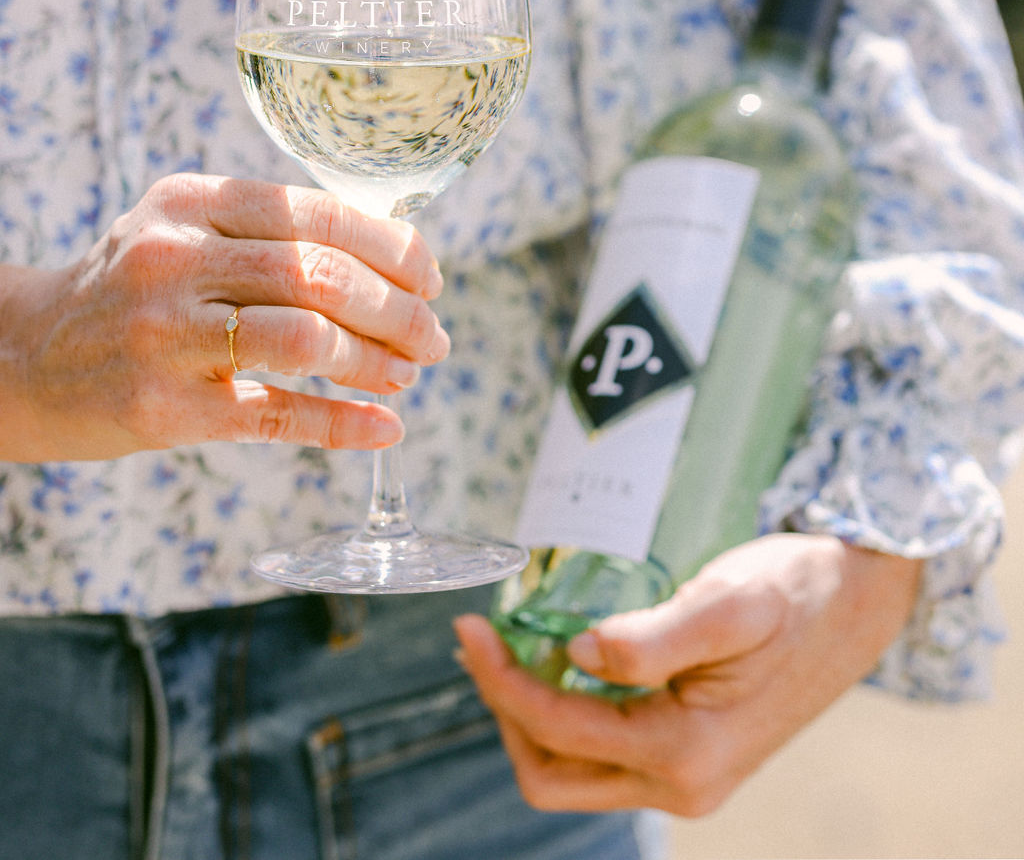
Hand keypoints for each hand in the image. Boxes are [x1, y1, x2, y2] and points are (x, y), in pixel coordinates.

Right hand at [0, 172, 448, 460]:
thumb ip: (268, 230)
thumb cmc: (132, 290)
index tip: (430, 276)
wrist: (24, 358)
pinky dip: (343, 424)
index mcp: (191, 203)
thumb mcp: (182, 230)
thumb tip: (392, 254)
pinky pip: (276, 413)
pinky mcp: (166, 409)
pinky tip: (384, 429)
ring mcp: (167, 336)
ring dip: (377, 361)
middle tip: (433, 338)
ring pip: (307, 340)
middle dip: (399, 310)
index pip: (318, 214)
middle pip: (323, 276)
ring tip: (408, 375)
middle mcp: (177, 260)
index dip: (392, 246)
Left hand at [455, 534, 922, 817]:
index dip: (500, 681)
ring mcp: (689, 778)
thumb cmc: (796, 591)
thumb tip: (574, 656)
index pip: (557, 730)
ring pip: (576, 770)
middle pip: (553, 773)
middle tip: (485, 641)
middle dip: (506, 709)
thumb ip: (650, 639)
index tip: (470, 627)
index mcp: (687, 753)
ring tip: (517, 644)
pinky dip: (571, 712)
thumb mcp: (728, 602)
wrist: (858, 602)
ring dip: (534, 714)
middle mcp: (684, 785)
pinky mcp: (692, 757)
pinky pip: (607, 751)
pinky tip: (565, 657)